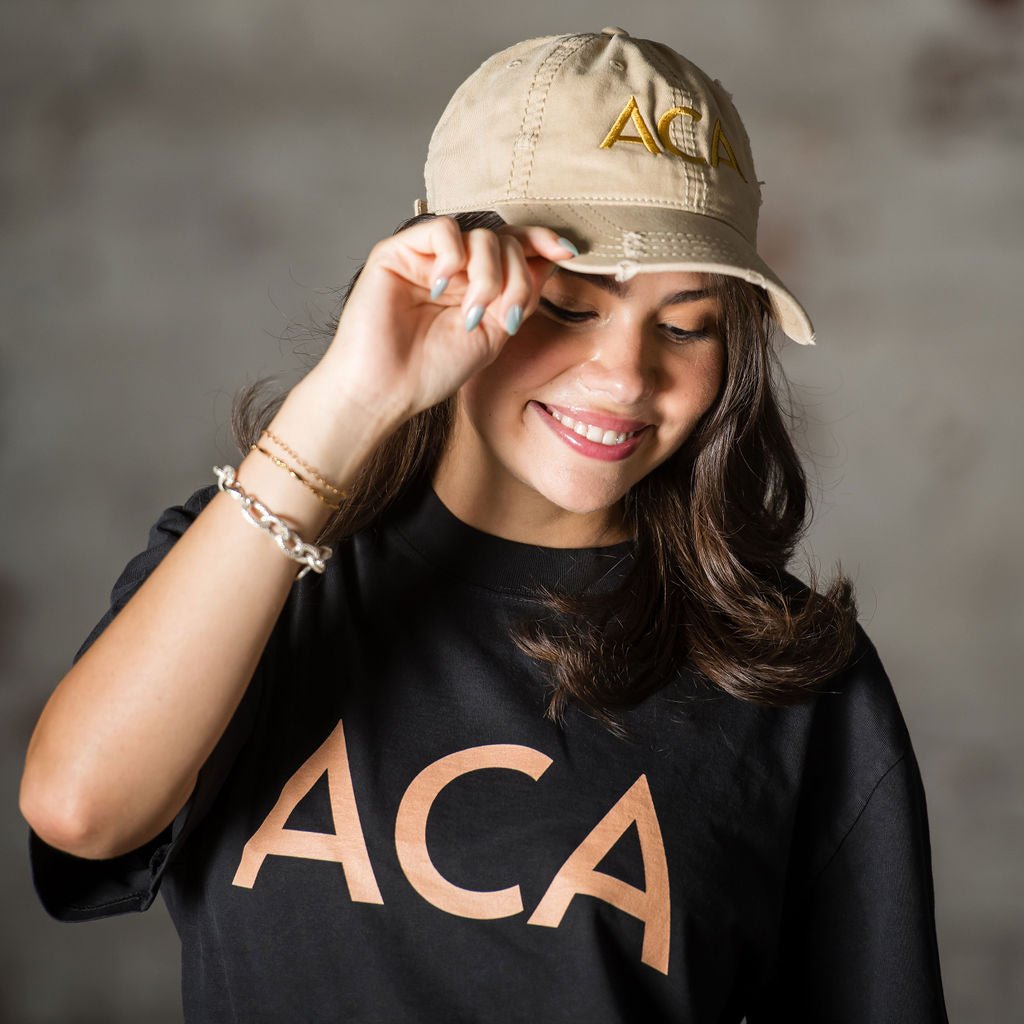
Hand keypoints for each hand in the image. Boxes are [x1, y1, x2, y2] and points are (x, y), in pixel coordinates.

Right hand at [311, 217, 576, 425]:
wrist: (387, 390)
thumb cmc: (432, 370)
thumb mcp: (494, 334)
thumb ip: (520, 297)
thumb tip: (550, 261)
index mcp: (476, 283)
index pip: (514, 247)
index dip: (542, 242)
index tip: (568, 252)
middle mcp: (453, 266)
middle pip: (504, 241)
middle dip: (516, 277)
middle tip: (505, 315)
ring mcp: (427, 257)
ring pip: (479, 235)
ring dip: (488, 274)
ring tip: (471, 313)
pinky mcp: (397, 251)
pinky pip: (441, 229)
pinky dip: (453, 255)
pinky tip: (441, 286)